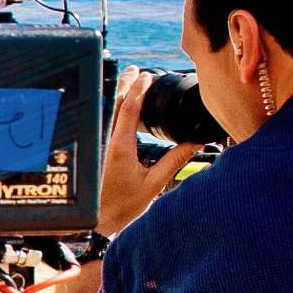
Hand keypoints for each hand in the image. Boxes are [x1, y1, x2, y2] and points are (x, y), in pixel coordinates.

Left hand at [99, 68, 205, 238]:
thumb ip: (174, 161)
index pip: (129, 110)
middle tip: (135, 69)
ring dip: (119, 95)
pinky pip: (106, 124)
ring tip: (128, 79)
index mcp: (120, 147)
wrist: (97, 222)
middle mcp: (107, 142)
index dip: (139, 90)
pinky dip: (115, 110)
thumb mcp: (154, 184)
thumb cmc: (123, 207)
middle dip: (126, 85)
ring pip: (109, 113)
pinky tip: (120, 106)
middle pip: (116, 105)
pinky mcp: (99, 152)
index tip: (147, 75)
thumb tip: (195, 142)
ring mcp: (101, 146)